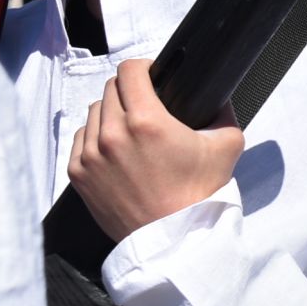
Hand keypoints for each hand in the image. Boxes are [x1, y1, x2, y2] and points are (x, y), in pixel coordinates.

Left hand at [69, 60, 245, 242]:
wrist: (176, 238)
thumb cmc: (200, 192)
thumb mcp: (228, 144)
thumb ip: (223, 111)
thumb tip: (217, 95)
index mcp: (147, 121)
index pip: (129, 71)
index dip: (143, 67)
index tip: (152, 75)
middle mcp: (113, 134)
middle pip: (110, 89)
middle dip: (128, 90)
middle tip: (146, 102)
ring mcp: (91, 156)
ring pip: (93, 112)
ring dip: (110, 112)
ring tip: (129, 126)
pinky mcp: (79, 175)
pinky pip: (80, 139)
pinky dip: (95, 137)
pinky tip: (114, 147)